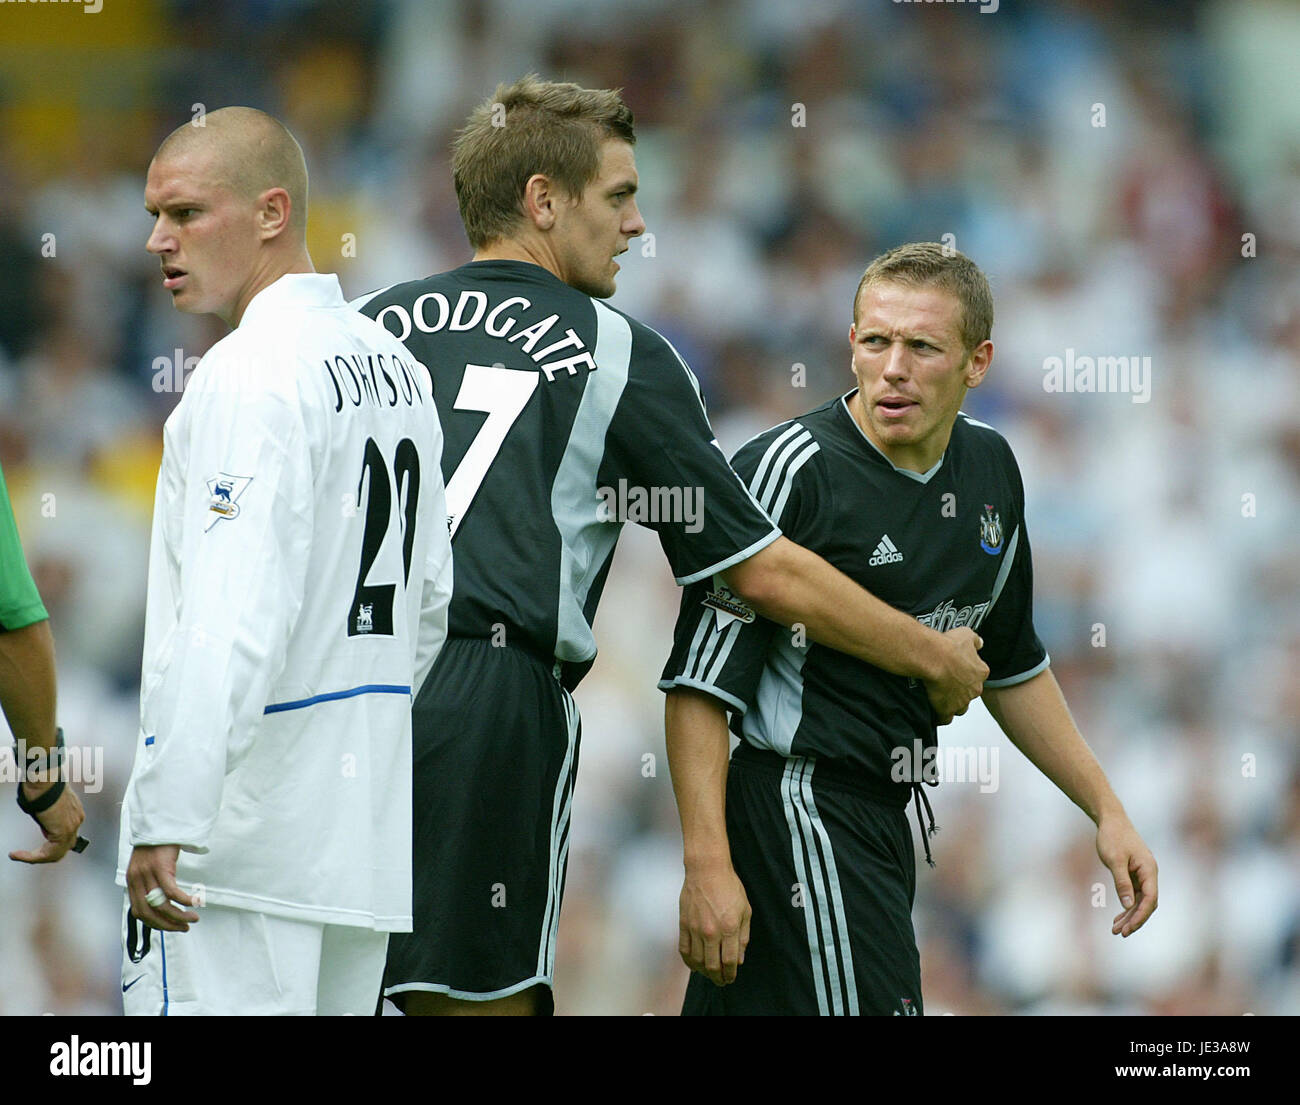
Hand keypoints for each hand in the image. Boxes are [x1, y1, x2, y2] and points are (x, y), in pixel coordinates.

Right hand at [9, 780, 86, 863]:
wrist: (44, 777)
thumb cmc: (41, 784)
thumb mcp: (47, 803)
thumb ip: (49, 816)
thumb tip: (44, 822)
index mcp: (75, 812)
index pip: (67, 837)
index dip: (50, 844)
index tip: (36, 846)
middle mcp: (77, 820)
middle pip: (64, 847)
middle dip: (45, 854)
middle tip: (28, 856)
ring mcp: (72, 826)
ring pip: (57, 853)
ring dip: (36, 858)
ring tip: (20, 856)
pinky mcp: (63, 831)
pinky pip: (49, 853)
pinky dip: (31, 857)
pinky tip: (18, 854)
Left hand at [126, 844, 199, 931]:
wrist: (160, 823)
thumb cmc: (157, 844)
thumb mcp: (148, 866)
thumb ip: (150, 883)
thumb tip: (163, 901)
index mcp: (132, 882)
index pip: (140, 913)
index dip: (155, 924)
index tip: (171, 926)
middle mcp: (137, 880)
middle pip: (150, 913)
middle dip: (169, 924)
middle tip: (185, 927)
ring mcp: (147, 874)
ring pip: (162, 905)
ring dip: (179, 916)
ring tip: (193, 918)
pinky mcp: (160, 867)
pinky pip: (172, 891)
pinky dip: (184, 900)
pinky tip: (195, 902)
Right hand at [679, 861, 750, 985]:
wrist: (707, 869)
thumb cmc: (729, 886)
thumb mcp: (745, 910)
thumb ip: (743, 937)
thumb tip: (739, 959)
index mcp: (729, 927)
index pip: (729, 961)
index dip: (730, 974)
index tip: (730, 978)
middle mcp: (711, 931)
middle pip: (713, 965)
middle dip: (718, 978)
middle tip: (721, 982)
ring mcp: (695, 928)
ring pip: (697, 961)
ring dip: (704, 972)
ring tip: (709, 974)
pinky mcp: (684, 924)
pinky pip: (684, 950)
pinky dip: (689, 961)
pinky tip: (694, 965)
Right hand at [923, 627, 987, 723]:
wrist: (933, 657)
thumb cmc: (948, 646)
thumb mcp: (966, 634)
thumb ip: (975, 640)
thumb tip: (980, 643)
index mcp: (980, 671)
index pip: (978, 676)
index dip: (967, 673)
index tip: (957, 670)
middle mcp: (974, 688)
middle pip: (970, 692)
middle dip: (960, 689)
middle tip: (946, 681)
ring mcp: (961, 701)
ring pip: (960, 707)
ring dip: (952, 703)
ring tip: (940, 695)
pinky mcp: (947, 710)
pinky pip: (945, 718)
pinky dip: (940, 715)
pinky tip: (933, 708)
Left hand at [1096, 814, 1157, 936]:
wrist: (1111, 820)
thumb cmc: (1113, 836)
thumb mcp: (1114, 860)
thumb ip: (1122, 882)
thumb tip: (1128, 905)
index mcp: (1149, 870)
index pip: (1150, 899)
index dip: (1141, 915)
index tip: (1129, 927)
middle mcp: (1149, 874)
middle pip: (1146, 903)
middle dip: (1134, 919)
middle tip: (1120, 933)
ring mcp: (1142, 875)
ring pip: (1139, 901)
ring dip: (1129, 916)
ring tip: (1116, 930)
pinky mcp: (1134, 875)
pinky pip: (1133, 895)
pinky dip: (1126, 906)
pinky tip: (1118, 917)